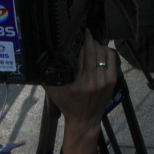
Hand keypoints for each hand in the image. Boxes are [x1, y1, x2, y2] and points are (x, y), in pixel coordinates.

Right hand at [43, 31, 117, 145]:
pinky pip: (111, 57)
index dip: (79, 41)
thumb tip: (41, 56)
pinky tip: (99, 50)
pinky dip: (105, 50)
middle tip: (83, 34)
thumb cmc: (67, 104)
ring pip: (102, 52)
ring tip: (90, 42)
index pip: (80, 54)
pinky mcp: (112, 81)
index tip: (76, 33)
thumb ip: (48, 74)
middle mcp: (92, 81)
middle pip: (92, 50)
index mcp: (77, 83)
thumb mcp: (53, 91)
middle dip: (88, 39)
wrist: (85, 120)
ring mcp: (104, 81)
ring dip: (96, 44)